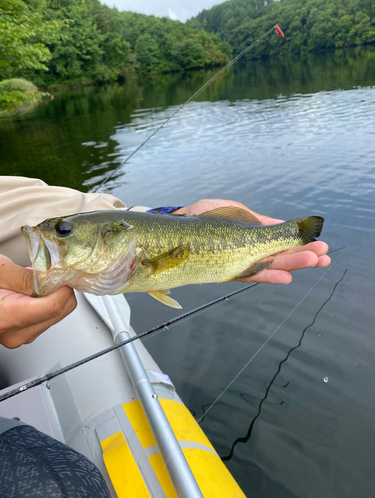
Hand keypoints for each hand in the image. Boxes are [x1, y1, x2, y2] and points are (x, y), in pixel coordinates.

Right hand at [0, 255, 76, 348]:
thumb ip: (28, 276)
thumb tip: (55, 277)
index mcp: (10, 317)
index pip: (56, 305)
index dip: (63, 285)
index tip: (60, 272)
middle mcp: (18, 333)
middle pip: (62, 309)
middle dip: (58, 288)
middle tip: (41, 274)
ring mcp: (21, 335)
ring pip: (59, 312)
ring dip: (51, 294)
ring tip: (28, 283)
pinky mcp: (24, 333)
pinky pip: (48, 315)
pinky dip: (45, 300)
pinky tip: (28, 291)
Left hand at [173, 199, 330, 283]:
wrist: (173, 229)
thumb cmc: (202, 217)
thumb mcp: (234, 212)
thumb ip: (256, 219)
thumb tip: (279, 224)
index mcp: (250, 236)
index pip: (279, 243)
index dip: (299, 244)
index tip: (320, 244)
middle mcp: (247, 251)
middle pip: (279, 256)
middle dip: (303, 256)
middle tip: (325, 256)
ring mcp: (237, 262)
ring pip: (269, 267)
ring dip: (292, 266)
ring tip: (315, 263)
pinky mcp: (224, 272)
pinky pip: (248, 275)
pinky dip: (267, 277)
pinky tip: (286, 278)